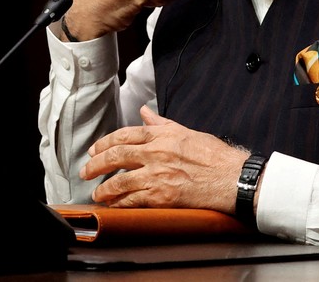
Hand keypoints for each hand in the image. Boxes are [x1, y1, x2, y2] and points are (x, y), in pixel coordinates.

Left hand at [80, 105, 247, 213]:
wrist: (233, 178)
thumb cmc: (216, 156)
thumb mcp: (187, 132)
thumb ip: (162, 124)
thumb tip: (144, 112)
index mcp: (161, 135)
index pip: (124, 135)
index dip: (105, 143)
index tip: (95, 150)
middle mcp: (155, 153)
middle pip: (116, 156)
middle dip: (96, 164)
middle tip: (85, 171)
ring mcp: (157, 175)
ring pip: (120, 181)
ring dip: (104, 188)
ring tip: (97, 193)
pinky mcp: (161, 196)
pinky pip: (132, 201)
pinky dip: (120, 204)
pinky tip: (113, 206)